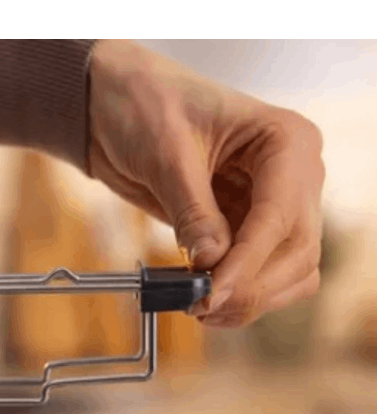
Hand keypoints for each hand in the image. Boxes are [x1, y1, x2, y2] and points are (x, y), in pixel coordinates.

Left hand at [88, 40, 324, 327]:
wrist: (115, 105)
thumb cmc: (144, 105)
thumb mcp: (166, 154)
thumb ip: (191, 210)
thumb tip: (210, 261)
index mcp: (286, 141)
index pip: (281, 215)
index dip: (248, 263)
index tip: (211, 293)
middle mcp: (293, 175)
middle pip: (298, 251)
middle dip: (251, 286)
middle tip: (201, 307)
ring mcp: (274, 204)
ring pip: (290, 271)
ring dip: (249, 298)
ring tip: (198, 308)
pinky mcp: (247, 227)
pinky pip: (260, 273)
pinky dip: (237, 292)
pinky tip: (202, 300)